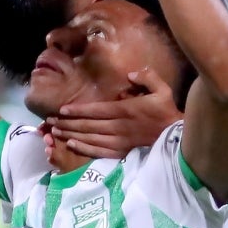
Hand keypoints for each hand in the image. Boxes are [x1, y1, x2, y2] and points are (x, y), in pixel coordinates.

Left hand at [49, 67, 180, 158]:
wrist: (177, 138)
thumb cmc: (168, 113)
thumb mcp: (163, 90)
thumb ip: (147, 78)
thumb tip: (131, 74)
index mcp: (125, 110)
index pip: (96, 110)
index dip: (78, 110)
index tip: (62, 109)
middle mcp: (118, 127)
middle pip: (88, 125)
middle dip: (68, 122)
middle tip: (50, 121)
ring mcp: (119, 141)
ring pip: (89, 138)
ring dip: (71, 134)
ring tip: (55, 131)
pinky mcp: (121, 152)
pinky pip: (98, 151)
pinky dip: (83, 148)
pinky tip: (71, 144)